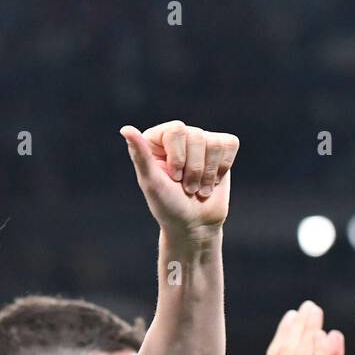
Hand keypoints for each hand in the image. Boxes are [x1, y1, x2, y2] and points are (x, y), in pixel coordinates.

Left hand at [121, 121, 238, 238]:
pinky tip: (213, 181)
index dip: (179, 157)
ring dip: (208, 174)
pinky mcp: (220, 149)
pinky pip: (229, 144)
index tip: (174, 178)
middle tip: (187, 188)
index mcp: (156, 140)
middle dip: (194, 170)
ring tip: (198, 188)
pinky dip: (222, 168)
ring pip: (215, 143)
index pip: (176, 130)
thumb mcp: (151, 183)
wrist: (194, 225)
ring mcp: (200, 141)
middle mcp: (178, 136)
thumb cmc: (168, 206)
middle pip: (197, 136)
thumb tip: (125, 128)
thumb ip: (140, 155)